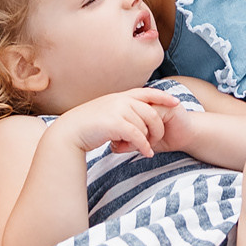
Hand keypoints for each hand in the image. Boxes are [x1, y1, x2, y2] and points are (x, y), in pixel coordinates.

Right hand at [52, 87, 181, 157]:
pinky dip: (144, 145)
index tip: (176, 103)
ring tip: (147, 148)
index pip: (148, 92)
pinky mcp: (115, 124)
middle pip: (152, 111)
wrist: (69, 132)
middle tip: (158, 139)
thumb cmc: (86, 125)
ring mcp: (118, 111)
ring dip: (149, 138)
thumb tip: (132, 118)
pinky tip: (146, 153)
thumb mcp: (105, 112)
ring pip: (145, 124)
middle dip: (159, 126)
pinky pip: (138, 135)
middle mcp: (121, 100)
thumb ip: (120, 111)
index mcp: (120, 96)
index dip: (164, 97)